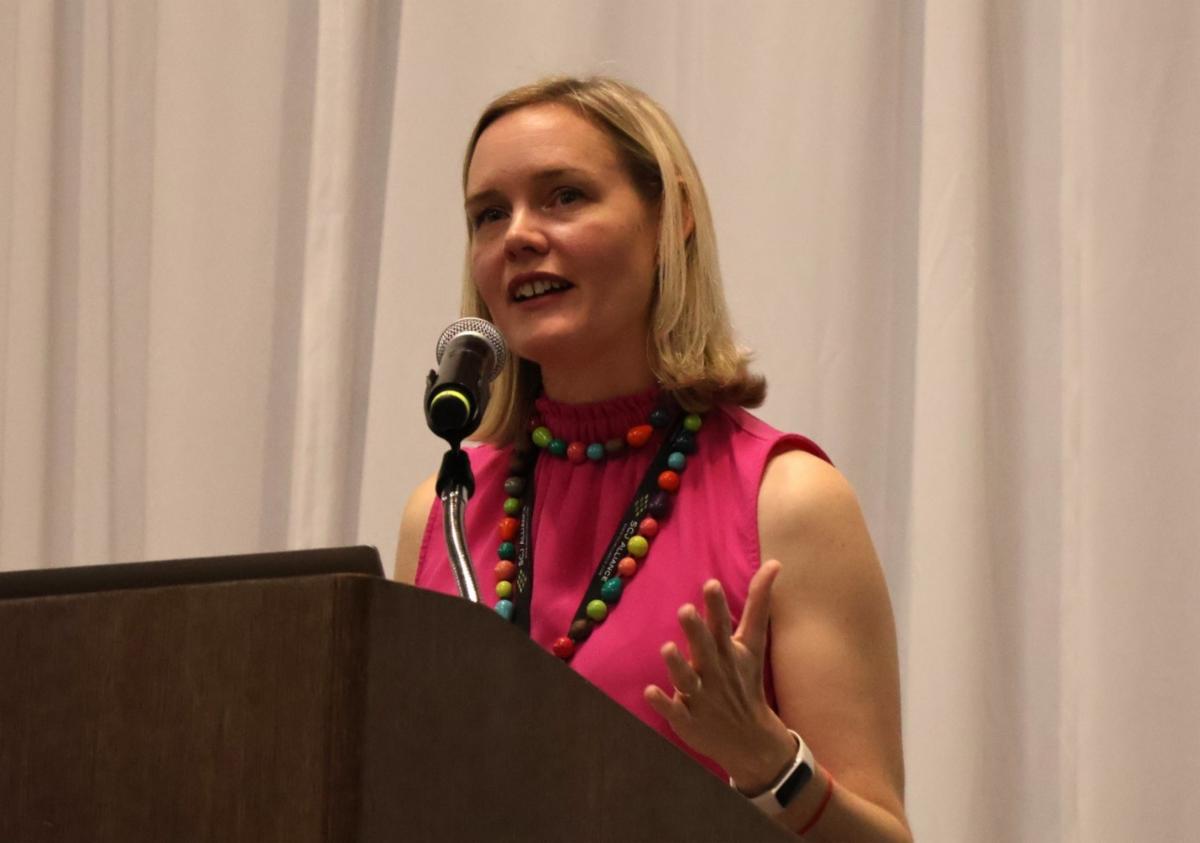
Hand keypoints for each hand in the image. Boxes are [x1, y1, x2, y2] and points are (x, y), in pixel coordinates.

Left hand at [643, 559, 795, 791]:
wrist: (751, 739)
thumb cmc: (745, 680)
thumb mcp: (753, 643)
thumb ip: (758, 602)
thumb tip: (774, 563)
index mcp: (728, 652)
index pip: (722, 626)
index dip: (716, 606)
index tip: (710, 584)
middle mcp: (715, 672)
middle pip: (704, 649)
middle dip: (695, 631)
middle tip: (685, 609)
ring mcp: (701, 697)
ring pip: (687, 680)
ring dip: (677, 666)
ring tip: (667, 648)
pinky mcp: (687, 720)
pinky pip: (674, 711)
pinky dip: (663, 703)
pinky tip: (650, 691)